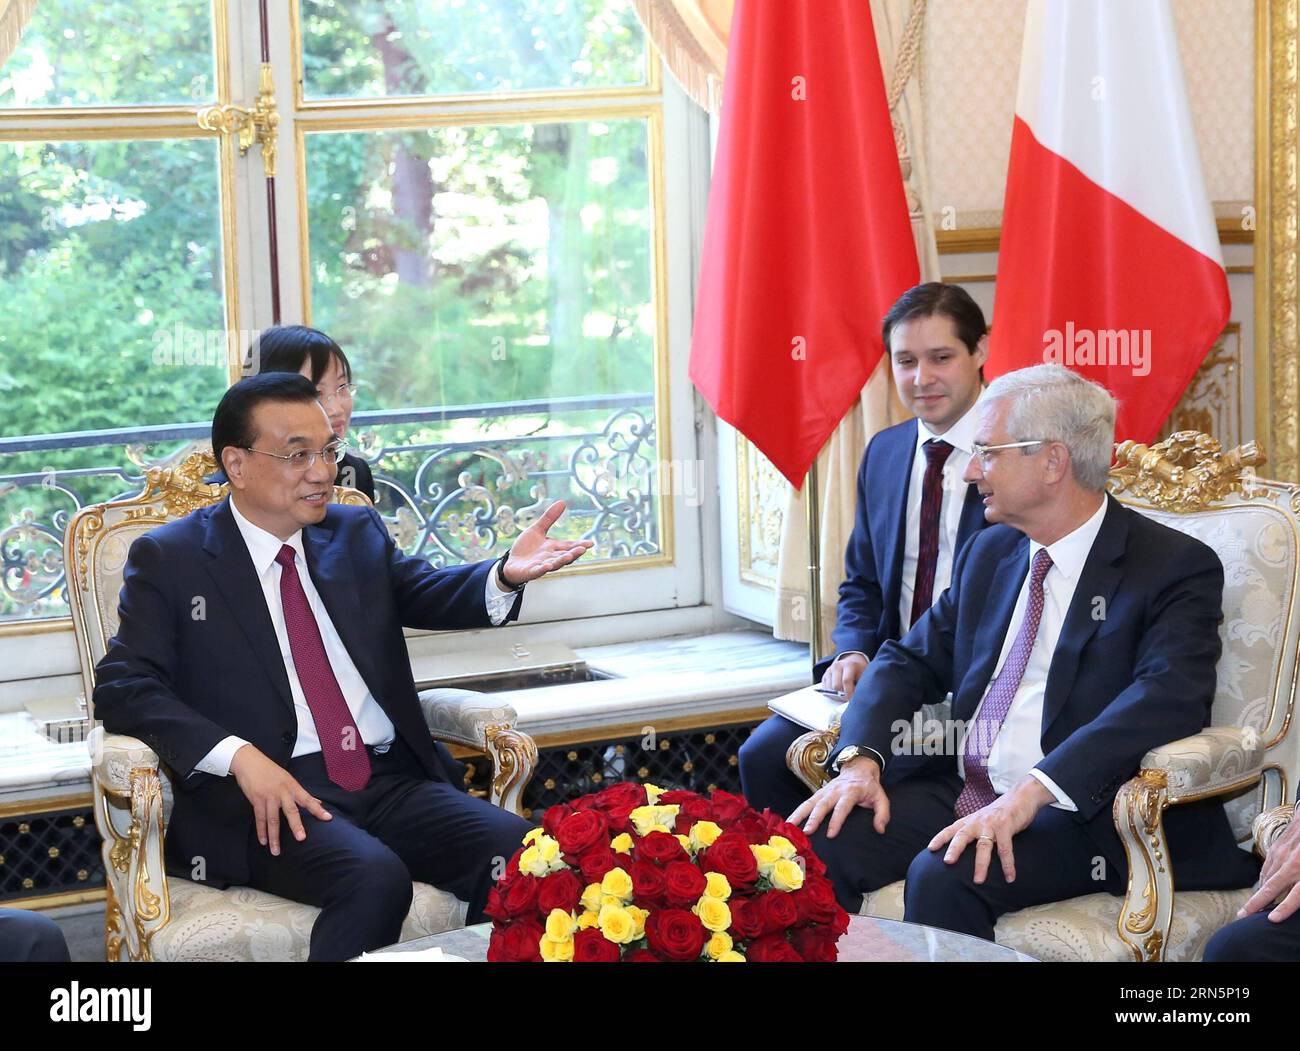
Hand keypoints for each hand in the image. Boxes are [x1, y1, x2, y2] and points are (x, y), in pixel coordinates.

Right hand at [230, 744, 331, 855]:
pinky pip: (259, 818)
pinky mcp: (256, 799)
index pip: (308, 799)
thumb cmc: (270, 771)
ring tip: (276, 851)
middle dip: (296, 825)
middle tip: (301, 838)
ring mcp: (269, 796)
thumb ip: (302, 793)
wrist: (250, 762)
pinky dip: (261, 831)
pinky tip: (264, 841)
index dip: (318, 809)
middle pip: (291, 811)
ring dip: (274, 836)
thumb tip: (318, 802)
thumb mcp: (289, 779)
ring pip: (273, 819)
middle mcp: (283, 792)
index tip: (328, 818)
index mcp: (293, 787)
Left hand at [502, 500, 593, 584]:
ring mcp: (541, 565)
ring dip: (561, 561)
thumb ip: (549, 518)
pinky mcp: (531, 571)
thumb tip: (563, 502)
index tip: (590, 544)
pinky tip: (547, 566)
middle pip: (564, 556)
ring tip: (569, 556)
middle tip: (583, 549)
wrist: (511, 563)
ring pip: (554, 564)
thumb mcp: (537, 530)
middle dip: (573, 553)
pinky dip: (543, 569)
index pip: (569, 546)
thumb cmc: (526, 548)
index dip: (579, 545)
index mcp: (553, 548)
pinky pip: (538, 571)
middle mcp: (550, 557)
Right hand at [789, 755, 887, 838]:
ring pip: (809, 802)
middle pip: (822, 805)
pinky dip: (797, 812)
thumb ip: (882, 813)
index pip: (842, 807)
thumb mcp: (881, 797)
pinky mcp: (818, 793)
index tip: (830, 834)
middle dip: (813, 818)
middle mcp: (835, 791)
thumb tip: (880, 829)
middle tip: (806, 832)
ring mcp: (824, 791)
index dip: (836, 821)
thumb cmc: (869, 787)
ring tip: (790, 826)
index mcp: (851, 792)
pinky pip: (806, 803)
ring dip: (799, 814)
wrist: (858, 768)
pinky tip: (789, 821)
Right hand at [821, 652, 867, 695]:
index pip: (846, 680)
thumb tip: (854, 698)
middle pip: (836, 686)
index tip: (852, 700)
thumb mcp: (864, 677)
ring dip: (836, 696)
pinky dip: (831, 694)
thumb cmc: (860, 672)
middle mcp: (837, 666)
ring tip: (845, 695)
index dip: (849, 693)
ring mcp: (829, 670)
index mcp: (849, 665)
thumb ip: (860, 686)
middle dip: (842, 695)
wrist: (853, 663)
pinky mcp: (825, 675)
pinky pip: (825, 689)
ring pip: (829, 689)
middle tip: (848, 699)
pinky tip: (839, 693)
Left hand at [926, 777, 1051, 883]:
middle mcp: (978, 822)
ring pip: (983, 846)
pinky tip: (1009, 877)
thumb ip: (973, 831)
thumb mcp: (982, 820)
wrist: (1021, 796)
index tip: (930, 849)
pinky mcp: (1006, 826)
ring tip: (978, 881)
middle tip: (947, 862)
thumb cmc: (1000, 812)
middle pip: (962, 835)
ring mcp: (991, 824)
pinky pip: (1005, 849)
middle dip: (954, 849)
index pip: (951, 829)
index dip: (940, 838)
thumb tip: (963, 847)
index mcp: (970, 821)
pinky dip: (1008, 864)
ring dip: (981, 865)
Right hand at [1240, 814, 1299, 921]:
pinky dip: (1264, 879)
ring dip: (1259, 893)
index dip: (1283, 909)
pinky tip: (1264, 886)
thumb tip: (1296, 893)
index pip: (1294, 896)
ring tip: (1252, 906)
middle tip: (1242, 916)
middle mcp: (1290, 864)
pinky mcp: (1275, 848)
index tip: (1271, 919)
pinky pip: (1267, 868)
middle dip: (1255, 904)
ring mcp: (1280, 855)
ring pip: (1266, 878)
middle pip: (1269, 888)